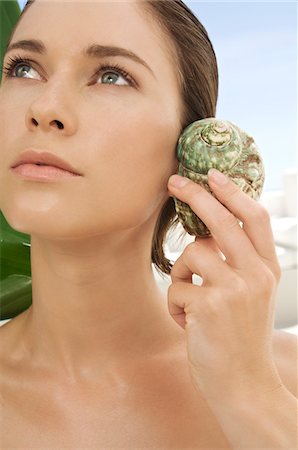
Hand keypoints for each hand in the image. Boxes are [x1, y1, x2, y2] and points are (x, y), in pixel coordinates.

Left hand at [167, 169, 282, 403]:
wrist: (243, 384)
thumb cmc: (240, 337)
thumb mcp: (252, 296)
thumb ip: (237, 264)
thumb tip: (206, 233)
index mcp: (267, 270)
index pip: (255, 218)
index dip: (233, 192)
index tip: (213, 174)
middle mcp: (256, 275)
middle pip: (222, 221)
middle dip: (195, 195)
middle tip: (174, 182)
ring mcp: (234, 290)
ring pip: (191, 254)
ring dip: (181, 274)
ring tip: (189, 300)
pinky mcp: (209, 306)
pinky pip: (176, 287)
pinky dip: (175, 303)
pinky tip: (188, 322)